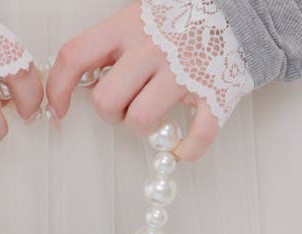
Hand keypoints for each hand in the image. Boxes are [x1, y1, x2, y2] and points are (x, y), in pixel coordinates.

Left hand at [45, 2, 219, 160]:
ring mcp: (184, 74)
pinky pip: (194, 139)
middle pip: (106, 100)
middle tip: (126, 107)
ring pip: (140, 121)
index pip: (76, 56)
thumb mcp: (140, 16)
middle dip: (110, 114)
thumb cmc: (183, 21)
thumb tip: (78, 81)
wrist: (244, 10)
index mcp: (128, 26)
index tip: (58, 110)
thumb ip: (111, 45)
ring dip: (143, 129)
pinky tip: (180, 146)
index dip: (59, 89)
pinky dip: (185, 151)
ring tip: (156, 117)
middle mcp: (153, 48)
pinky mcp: (215, 96)